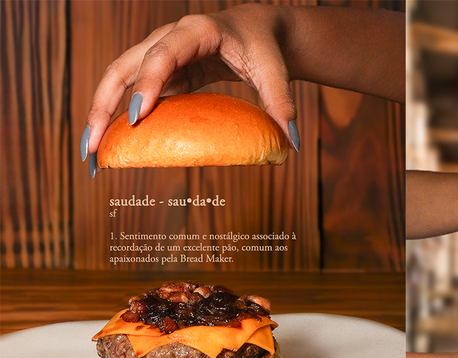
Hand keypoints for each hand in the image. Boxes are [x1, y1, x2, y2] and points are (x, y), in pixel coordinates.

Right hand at [84, 5, 296, 168]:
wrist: (257, 30)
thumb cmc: (265, 47)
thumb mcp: (276, 71)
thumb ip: (282, 102)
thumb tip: (291, 141)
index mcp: (196, 30)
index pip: (163, 55)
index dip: (148, 83)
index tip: (137, 115)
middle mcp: (168, 38)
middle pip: (124, 67)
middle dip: (104, 104)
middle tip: (93, 145)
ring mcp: (159, 55)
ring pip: (119, 79)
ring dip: (101, 113)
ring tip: (90, 152)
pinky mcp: (161, 74)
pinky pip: (132, 93)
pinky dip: (119, 117)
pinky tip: (112, 144)